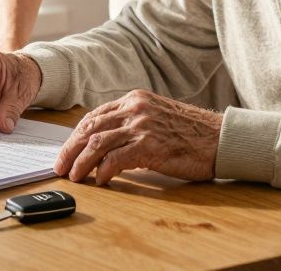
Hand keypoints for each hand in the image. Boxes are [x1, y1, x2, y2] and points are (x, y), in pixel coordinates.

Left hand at [55, 89, 220, 185]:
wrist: (220, 139)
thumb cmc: (192, 134)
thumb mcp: (158, 118)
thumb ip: (133, 124)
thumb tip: (105, 146)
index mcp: (136, 99)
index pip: (95, 116)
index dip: (76, 135)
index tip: (67, 151)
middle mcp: (136, 108)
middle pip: (90, 128)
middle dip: (71, 149)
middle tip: (60, 166)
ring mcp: (142, 125)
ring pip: (97, 143)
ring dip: (81, 162)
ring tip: (74, 176)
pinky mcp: (150, 145)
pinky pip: (115, 159)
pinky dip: (103, 171)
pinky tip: (100, 180)